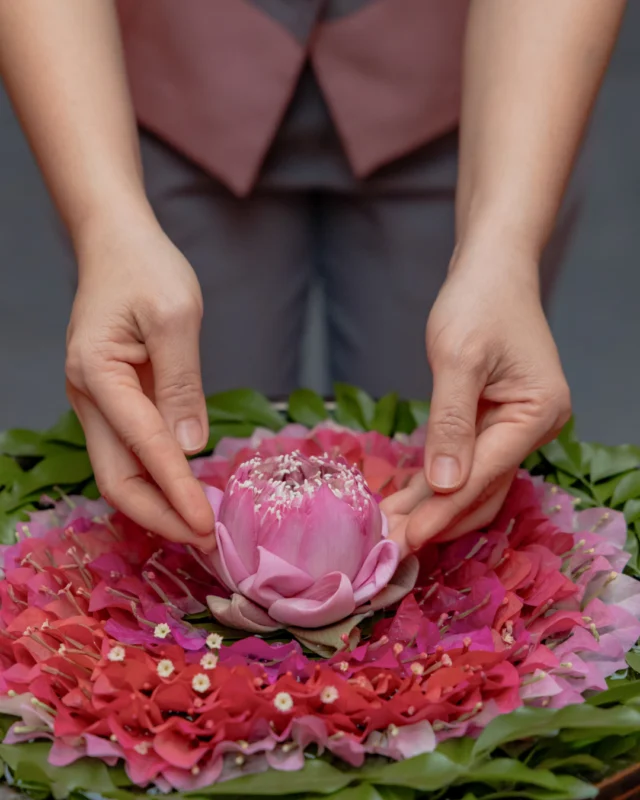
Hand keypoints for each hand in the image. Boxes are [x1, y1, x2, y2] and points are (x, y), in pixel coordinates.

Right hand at [65, 211, 215, 549]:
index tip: (207, 525)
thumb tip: (190, 449)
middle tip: (205, 539)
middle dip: (160, 515)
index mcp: (97, 374)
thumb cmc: (146, 269)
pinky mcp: (112, 401)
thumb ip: (182, 385)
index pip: (144, 447)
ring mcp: (95, 401)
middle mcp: (87, 396)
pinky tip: (187, 488)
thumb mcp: (175, 317)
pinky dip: (157, 476)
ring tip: (201, 523)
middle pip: (116, 477)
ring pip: (120, 470)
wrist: (117, 244)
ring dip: (159, 501)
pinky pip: (130, 450)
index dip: (177, 491)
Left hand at [382, 243, 570, 554]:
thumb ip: (451, 422)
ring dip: (434, 507)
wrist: (490, 269)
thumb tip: (444, 486)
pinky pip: (467, 463)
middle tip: (391, 547)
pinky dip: (438, 483)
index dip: (442, 509)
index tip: (405, 539)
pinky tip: (406, 499)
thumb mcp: (459, 358)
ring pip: (474, 482)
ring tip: (391, 530)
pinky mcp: (495, 422)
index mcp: (536, 414)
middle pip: (483, 489)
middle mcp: (534, 427)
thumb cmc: (477, 302)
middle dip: (437, 519)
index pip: (484, 474)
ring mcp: (516, 427)